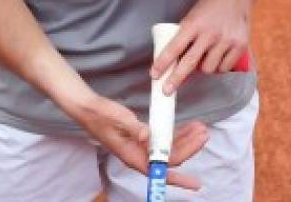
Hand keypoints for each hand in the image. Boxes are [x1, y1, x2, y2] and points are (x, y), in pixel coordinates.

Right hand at [69, 93, 208, 187]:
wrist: (87, 108)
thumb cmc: (100, 115)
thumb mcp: (117, 118)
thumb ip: (133, 127)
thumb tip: (148, 135)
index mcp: (133, 156)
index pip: (161, 170)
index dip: (180, 179)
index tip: (196, 184)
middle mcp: (139, 155)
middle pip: (170, 158)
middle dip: (189, 148)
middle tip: (204, 133)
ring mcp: (141, 147)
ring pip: (169, 149)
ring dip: (185, 140)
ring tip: (200, 128)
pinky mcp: (141, 137)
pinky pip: (163, 140)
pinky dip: (176, 134)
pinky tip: (186, 127)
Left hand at [151, 0, 252, 93]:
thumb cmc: (209, 8)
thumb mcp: (192, 17)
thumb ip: (186, 36)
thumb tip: (174, 61)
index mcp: (193, 24)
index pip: (174, 47)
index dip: (163, 63)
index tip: (154, 74)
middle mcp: (209, 34)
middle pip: (190, 63)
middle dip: (176, 78)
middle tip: (166, 90)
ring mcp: (225, 40)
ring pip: (208, 69)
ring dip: (203, 69)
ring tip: (205, 58)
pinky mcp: (240, 46)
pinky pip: (224, 68)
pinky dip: (219, 67)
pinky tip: (218, 57)